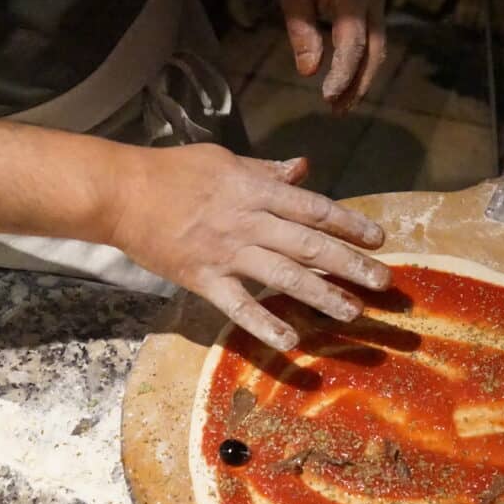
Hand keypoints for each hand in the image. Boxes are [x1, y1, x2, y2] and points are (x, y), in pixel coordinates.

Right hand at [106, 143, 389, 349]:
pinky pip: (239, 306)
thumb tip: (303, 169)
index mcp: (256, 191)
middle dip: (350, 263)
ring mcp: (227, 253)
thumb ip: (266, 172)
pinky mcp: (204, 279)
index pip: (314, 208)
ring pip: (284, 276)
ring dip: (322, 295)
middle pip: (310, 244)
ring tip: (353, 312)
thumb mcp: (225, 161)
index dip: (350, 223)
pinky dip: (265, 324)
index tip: (379, 238)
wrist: (120, 192)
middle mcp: (249, 222)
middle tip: (384, 282)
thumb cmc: (173, 172)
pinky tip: (291, 342)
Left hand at [269, 0, 386, 111]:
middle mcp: (373, 4)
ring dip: (361, 79)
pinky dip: (363, 64)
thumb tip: (309, 72)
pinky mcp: (375, 6)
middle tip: (339, 111)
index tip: (328, 98)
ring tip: (342, 103)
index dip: (342, 76)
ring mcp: (378, 5)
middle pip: (373, 55)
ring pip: (378, 51)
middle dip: (357, 86)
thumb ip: (302, 33)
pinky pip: (375, 42)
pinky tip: (348, 79)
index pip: (352, 47)